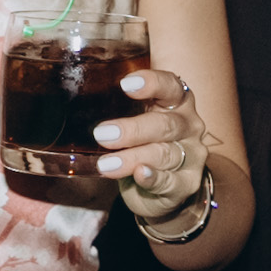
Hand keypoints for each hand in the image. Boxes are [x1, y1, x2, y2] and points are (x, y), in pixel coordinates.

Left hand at [93, 64, 210, 225]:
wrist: (163, 186)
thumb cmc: (145, 143)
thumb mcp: (135, 120)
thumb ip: (119, 110)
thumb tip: (79, 108)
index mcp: (177, 102)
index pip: (170, 86)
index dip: (151, 83)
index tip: (125, 85)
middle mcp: (189, 125)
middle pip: (165, 124)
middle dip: (132, 130)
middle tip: (102, 134)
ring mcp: (192, 156)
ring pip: (165, 153)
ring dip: (133, 158)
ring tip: (106, 165)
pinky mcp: (187, 183)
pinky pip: (171, 181)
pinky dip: (153, 178)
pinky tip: (140, 175)